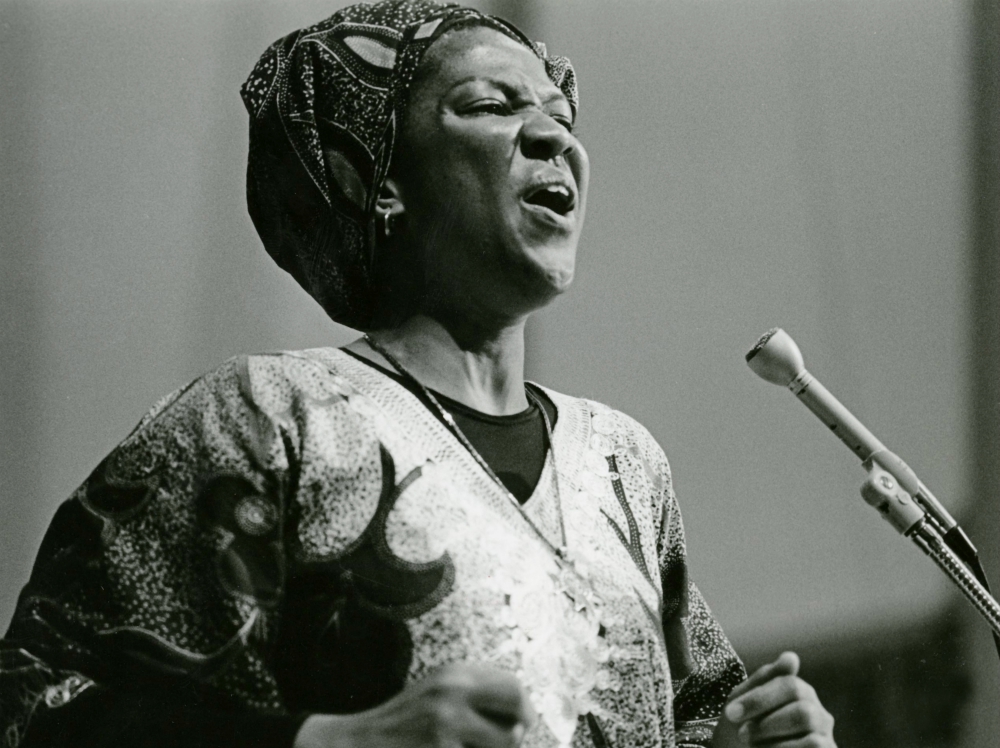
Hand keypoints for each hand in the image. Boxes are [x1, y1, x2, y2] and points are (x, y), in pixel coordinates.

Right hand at [294, 662, 535, 747]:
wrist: (359, 742)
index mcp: (455, 673)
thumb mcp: (437, 692)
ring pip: (505, 742)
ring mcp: (447, 723)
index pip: (512, 685)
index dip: (523, 707)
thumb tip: (523, 711)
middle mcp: (453, 691)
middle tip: (512, 739)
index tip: (521, 721)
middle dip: (519, 729)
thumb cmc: (403, 722)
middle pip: (517, 708)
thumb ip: (474, 691)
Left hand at [712, 652, 835, 747]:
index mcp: (798, 691)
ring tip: (753, 746)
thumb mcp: (744, 701)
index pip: (789, 685)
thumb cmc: (743, 727)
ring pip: (810, 737)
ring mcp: (824, 736)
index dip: (758, 699)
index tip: (730, 713)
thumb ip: (765, 679)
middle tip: (742, 734)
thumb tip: (792, 657)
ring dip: (774, 740)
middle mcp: (817, 712)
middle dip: (767, 724)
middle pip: (803, 712)